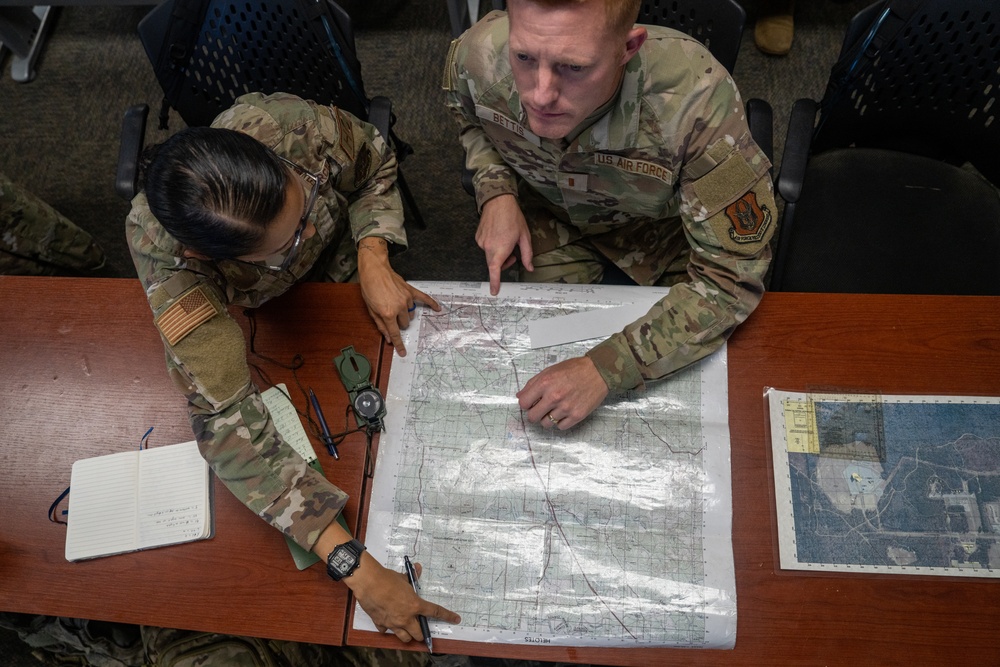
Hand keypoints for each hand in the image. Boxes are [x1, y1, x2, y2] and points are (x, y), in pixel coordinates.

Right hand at [346, 555, 460, 643]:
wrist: (368, 582)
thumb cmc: (387, 579)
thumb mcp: (403, 577)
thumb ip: (412, 577)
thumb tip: (418, 568)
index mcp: (415, 605)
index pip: (435, 612)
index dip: (448, 616)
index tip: (456, 619)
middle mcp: (406, 617)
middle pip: (418, 634)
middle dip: (421, 633)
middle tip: (420, 627)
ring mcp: (393, 623)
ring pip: (404, 638)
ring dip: (407, 635)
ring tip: (407, 630)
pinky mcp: (381, 623)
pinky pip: (387, 631)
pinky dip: (388, 628)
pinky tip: (388, 623)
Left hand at [357, 237, 439, 355]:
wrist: (374, 270)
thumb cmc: (369, 288)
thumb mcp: (371, 309)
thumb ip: (380, 325)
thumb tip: (388, 338)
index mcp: (388, 313)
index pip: (395, 333)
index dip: (398, 344)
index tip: (402, 353)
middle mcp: (399, 308)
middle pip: (404, 324)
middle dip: (399, 323)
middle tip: (391, 316)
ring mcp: (406, 299)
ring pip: (410, 314)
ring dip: (405, 314)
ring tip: (395, 305)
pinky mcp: (410, 291)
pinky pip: (424, 299)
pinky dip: (431, 303)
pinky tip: (438, 308)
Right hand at [476, 194, 533, 294]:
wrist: (498, 201)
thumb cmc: (513, 217)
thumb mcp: (524, 236)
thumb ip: (527, 255)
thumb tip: (530, 268)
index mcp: (500, 248)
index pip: (495, 270)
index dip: (494, 282)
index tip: (494, 291)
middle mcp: (488, 247)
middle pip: (494, 264)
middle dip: (503, 264)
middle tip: (513, 255)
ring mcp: (481, 242)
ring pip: (490, 256)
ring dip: (498, 254)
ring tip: (506, 240)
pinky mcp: (478, 238)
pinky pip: (486, 248)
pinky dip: (493, 247)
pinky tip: (498, 235)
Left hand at [516, 356, 608, 428]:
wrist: (598, 372)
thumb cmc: (574, 369)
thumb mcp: (550, 370)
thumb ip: (533, 383)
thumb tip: (520, 396)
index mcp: (545, 383)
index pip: (524, 403)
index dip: (526, 404)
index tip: (530, 403)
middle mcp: (554, 397)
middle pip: (533, 417)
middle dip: (534, 413)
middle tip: (541, 408)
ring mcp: (566, 408)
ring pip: (546, 424)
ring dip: (547, 418)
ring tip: (555, 409)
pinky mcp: (577, 416)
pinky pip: (560, 427)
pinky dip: (560, 422)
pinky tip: (564, 412)